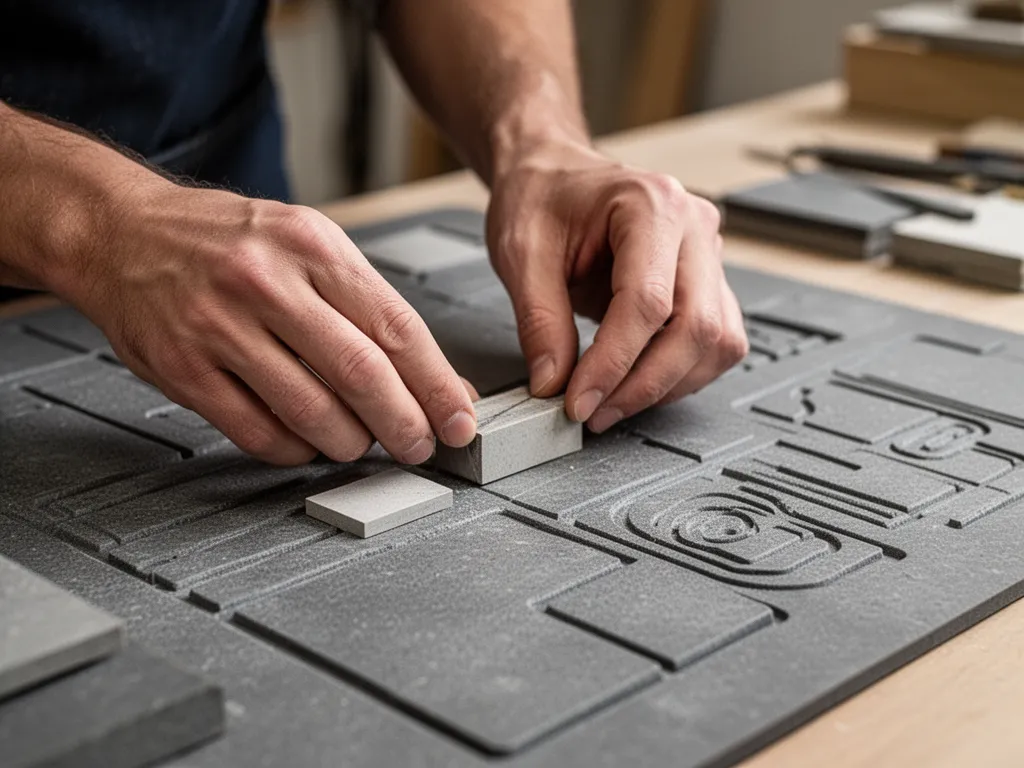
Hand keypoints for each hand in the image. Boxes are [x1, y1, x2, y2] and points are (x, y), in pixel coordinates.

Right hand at [55, 182, 477, 464]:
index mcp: (311, 245)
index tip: (460, 419)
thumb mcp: (306, 243)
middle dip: (404, 424)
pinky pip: (257, 433)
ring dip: (351, 442)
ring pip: (311, 411)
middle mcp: (267, 283)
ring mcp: (220, 327)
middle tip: (422, 446)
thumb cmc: (225, 241)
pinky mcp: (184, 369)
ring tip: (364, 443)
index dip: (437, 385)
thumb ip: (368, 307)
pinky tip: (308, 443)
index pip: (396, 327)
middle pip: (360, 373)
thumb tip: (432, 378)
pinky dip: (295, 450)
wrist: (120, 231)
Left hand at [487, 140, 747, 432]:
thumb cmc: (541, 197)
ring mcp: (708, 255)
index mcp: (651, 205)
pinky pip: (714, 342)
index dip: (614, 363)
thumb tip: (554, 383)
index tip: (578, 400)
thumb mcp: (520, 252)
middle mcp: (693, 227)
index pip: (649, 303)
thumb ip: (539, 321)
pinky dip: (678, 374)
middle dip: (644, 384)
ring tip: (610, 401)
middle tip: (594, 411)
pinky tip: (634, 381)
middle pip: (697, 328)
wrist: (554, 174)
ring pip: (716, 342)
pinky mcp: (708, 283)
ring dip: (666, 385)